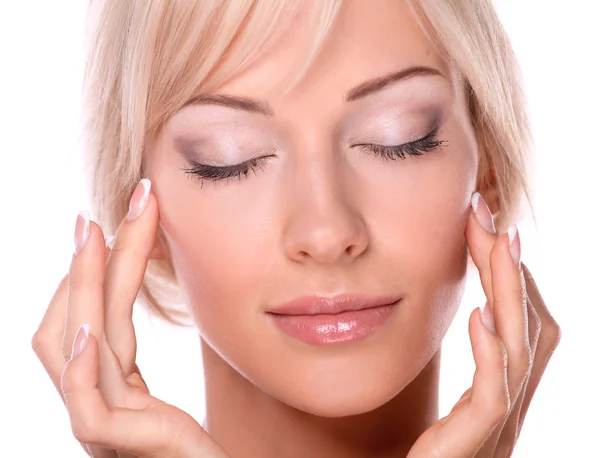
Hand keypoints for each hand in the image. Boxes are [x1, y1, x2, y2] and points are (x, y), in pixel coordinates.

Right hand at [32, 179, 228, 457]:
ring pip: (80, 344)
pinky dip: (81, 365)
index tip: (112, 225)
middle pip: (77, 320)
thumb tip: (136, 297)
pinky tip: (91, 328)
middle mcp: (92, 400)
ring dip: (85, 286)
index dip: (94, 271)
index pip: (92, 318)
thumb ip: (133, 359)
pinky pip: (87, 403)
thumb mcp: (157, 392)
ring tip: (96, 236)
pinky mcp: (116, 443)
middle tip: (96, 213)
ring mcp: (99, 423)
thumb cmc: (192, 446)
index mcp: (102, 387)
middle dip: (86, 263)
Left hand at [407, 193, 560, 457]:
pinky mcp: (475, 444)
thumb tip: (472, 312)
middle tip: (489, 216)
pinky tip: (479, 316)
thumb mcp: (448, 398)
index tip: (486, 227)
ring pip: (520, 351)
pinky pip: (493, 396)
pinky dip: (491, 353)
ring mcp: (499, 427)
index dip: (510, 273)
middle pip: (528, 326)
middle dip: (510, 268)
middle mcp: (511, 404)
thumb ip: (467, 365)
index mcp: (503, 390)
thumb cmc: (428, 452)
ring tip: (496, 244)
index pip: (519, 322)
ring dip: (508, 293)